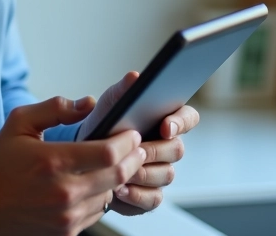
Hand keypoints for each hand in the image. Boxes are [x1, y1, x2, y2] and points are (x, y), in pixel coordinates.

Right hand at [0, 95, 146, 235]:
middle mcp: (62, 192)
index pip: (108, 153)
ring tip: (114, 164)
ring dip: (116, 179)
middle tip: (136, 147)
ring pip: (109, 195)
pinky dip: (100, 197)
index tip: (131, 134)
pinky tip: (94, 184)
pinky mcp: (65, 233)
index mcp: (53, 162)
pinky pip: (96, 213)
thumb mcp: (20, 122)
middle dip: (132, 159)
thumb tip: (88, 103)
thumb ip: (56, 107)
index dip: (126, 142)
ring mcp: (65, 217)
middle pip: (117, 175)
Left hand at [76, 72, 200, 215]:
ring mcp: (162, 171)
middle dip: (155, 151)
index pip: (189, 117)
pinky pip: (154, 199)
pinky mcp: (151, 194)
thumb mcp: (110, 103)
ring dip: (144, 174)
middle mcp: (169, 146)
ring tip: (122, 171)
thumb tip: (134, 77)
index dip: (180, 122)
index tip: (164, 126)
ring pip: (167, 175)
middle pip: (177, 150)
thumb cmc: (105, 123)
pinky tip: (120, 190)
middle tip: (136, 151)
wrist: (86, 153)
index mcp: (167, 120)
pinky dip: (137, 196)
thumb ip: (123, 89)